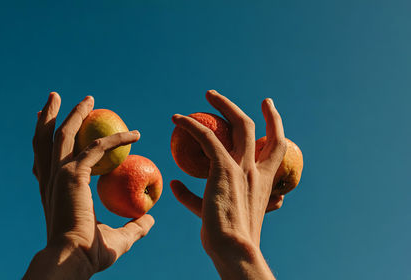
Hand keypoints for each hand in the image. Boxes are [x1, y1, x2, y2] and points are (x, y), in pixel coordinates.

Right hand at [24, 92, 154, 278]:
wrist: (74, 260)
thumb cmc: (89, 254)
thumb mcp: (116, 237)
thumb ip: (133, 226)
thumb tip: (150, 220)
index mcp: (52, 191)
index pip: (45, 159)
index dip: (48, 141)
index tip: (55, 126)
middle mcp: (50, 179)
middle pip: (45, 139)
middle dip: (49, 116)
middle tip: (57, 99)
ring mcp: (59, 175)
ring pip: (64, 134)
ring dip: (74, 113)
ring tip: (87, 98)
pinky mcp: (73, 175)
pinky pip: (97, 147)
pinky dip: (116, 139)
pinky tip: (136, 134)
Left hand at [170, 90, 286, 278]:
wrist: (233, 248)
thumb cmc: (223, 236)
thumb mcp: (212, 212)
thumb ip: (194, 197)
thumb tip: (175, 184)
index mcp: (264, 180)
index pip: (276, 146)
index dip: (275, 124)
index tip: (267, 108)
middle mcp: (256, 169)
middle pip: (255, 127)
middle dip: (245, 108)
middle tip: (225, 99)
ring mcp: (243, 166)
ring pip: (237, 123)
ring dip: (222, 104)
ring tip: (208, 95)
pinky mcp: (224, 167)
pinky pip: (206, 136)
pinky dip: (191, 125)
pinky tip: (177, 119)